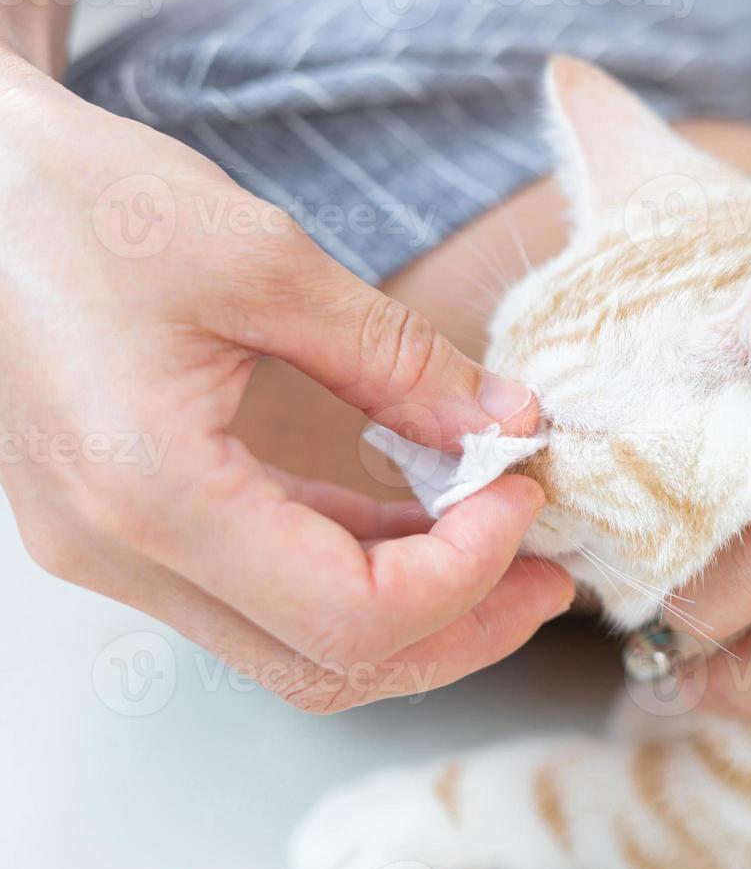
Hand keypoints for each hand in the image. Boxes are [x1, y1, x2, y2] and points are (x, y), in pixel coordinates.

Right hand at [0, 55, 572, 711]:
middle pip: (327, 666)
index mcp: (151, 492)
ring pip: (296, 646)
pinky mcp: (128, 530)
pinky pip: (263, 590)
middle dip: (461, 630)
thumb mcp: (266, 262)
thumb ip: (401, 362)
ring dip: (415, 610)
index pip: (350, 617)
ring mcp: (117, 554)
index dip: (467, 576)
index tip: (524, 495)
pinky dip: (356, 569)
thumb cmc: (81, 202)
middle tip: (552, 576)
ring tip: (507, 547)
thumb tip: (510, 425)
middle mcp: (123, 553)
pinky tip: (426, 524)